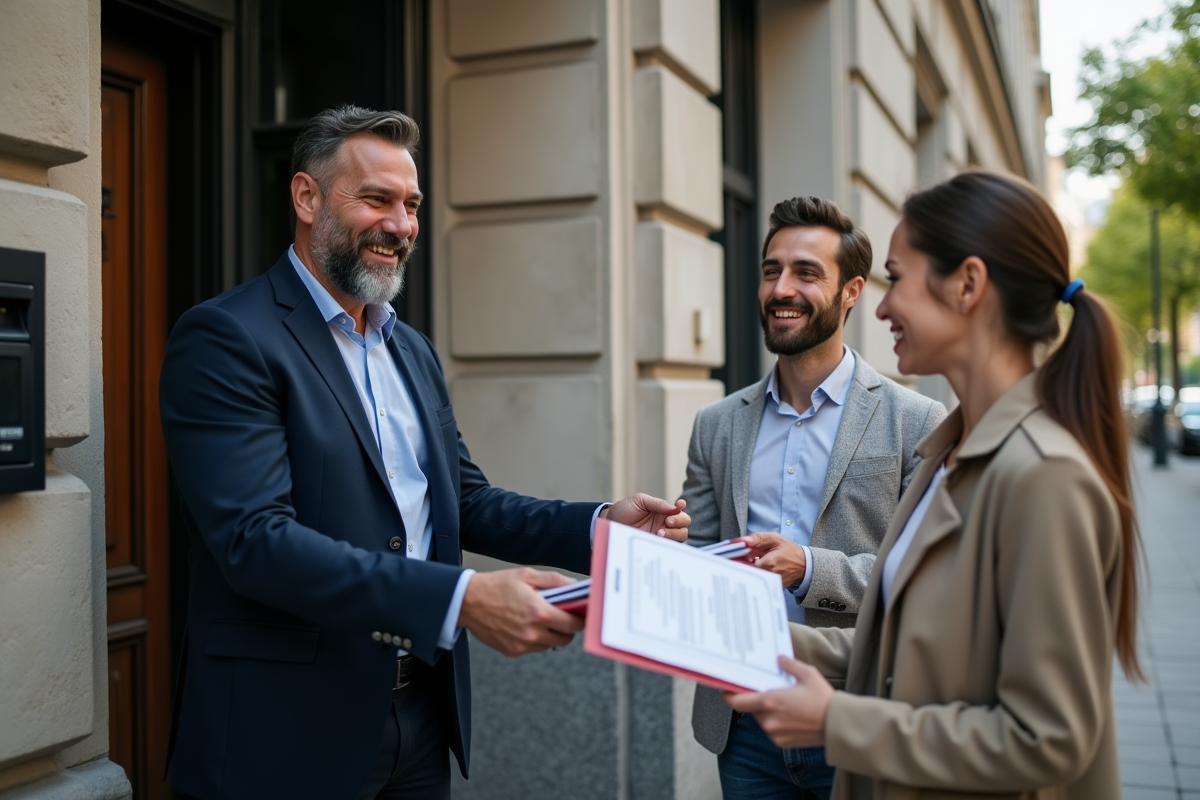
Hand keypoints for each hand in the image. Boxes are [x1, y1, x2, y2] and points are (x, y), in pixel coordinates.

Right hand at [457, 568, 584, 656]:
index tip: (581, 615)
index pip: (574, 624)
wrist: (468, 601)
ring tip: (541, 619)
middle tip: (562, 616)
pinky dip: (536, 640)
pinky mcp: (513, 652)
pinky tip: (526, 625)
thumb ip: (555, 581)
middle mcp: (532, 632)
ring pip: (550, 645)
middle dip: (568, 629)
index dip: (580, 620)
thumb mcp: (527, 575)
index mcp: (539, 612)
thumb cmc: (496, 586)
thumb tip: (575, 586)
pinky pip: (534, 649)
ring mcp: (522, 644)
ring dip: (552, 635)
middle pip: (565, 639)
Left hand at [601, 495, 688, 541]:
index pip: (679, 509)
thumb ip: (657, 503)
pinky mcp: (657, 545)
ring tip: (659, 532)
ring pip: (680, 535)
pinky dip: (669, 544)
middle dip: (679, 521)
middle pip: (684, 523)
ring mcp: (662, 535)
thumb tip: (674, 507)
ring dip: (674, 533)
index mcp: (663, 510)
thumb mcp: (640, 501)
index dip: (682, 507)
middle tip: (666, 522)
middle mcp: (665, 523)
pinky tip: (659, 540)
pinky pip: (670, 547)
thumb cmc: (624, 510)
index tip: (680, 504)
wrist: (611, 523)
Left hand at [723, 656, 834, 747]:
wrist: (837, 726)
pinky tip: (789, 714)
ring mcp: (774, 733)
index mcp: (770, 701)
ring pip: (760, 719)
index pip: (737, 701)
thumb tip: (779, 659)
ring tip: (783, 702)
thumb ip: (789, 665)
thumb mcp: (807, 674)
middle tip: (766, 691)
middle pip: (750, 708)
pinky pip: (771, 729)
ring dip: (765, 711)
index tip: (727, 690)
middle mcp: (768, 719)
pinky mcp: (781, 742)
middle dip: (755, 700)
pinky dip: (775, 721)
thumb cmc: (823, 700)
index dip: (728, 696)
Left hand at [741, 532, 806, 586]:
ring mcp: (770, 583)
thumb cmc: (790, 551)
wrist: (804, 566)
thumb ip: (757, 538)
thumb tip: (741, 541)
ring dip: (750, 568)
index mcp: (768, 563)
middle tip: (747, 557)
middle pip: (747, 571)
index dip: (739, 557)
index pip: (744, 563)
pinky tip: (761, 569)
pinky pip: (759, 581)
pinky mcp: (771, 587)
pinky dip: (757, 574)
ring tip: (756, 562)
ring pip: (752, 576)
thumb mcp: (775, 539)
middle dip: (743, 563)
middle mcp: (768, 575)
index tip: (736, 554)